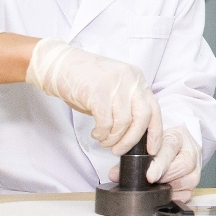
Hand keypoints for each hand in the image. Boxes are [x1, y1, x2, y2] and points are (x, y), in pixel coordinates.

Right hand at [25, 38, 161, 154]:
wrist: (59, 65)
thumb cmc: (85, 80)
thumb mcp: (114, 89)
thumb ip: (127, 106)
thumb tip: (133, 135)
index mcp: (137, 79)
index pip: (154, 109)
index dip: (155, 133)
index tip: (151, 150)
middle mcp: (130, 80)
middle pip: (143, 117)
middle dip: (132, 140)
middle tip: (119, 150)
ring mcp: (115, 84)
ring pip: (124, 122)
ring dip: (113, 138)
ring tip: (103, 140)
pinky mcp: (98, 92)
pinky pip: (106, 122)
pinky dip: (101, 133)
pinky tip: (95, 133)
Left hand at [110, 124, 201, 204]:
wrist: (178, 145)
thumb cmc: (161, 144)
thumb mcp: (148, 144)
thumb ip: (131, 158)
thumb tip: (115, 175)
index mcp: (177, 136)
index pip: (171, 147)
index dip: (160, 163)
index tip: (149, 176)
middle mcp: (190, 149)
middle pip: (185, 163)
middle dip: (166, 176)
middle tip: (151, 182)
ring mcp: (196, 165)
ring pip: (190, 179)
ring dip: (172, 186)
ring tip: (158, 186)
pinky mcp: (197, 179)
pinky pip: (190, 191)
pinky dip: (177, 195)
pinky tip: (167, 193)